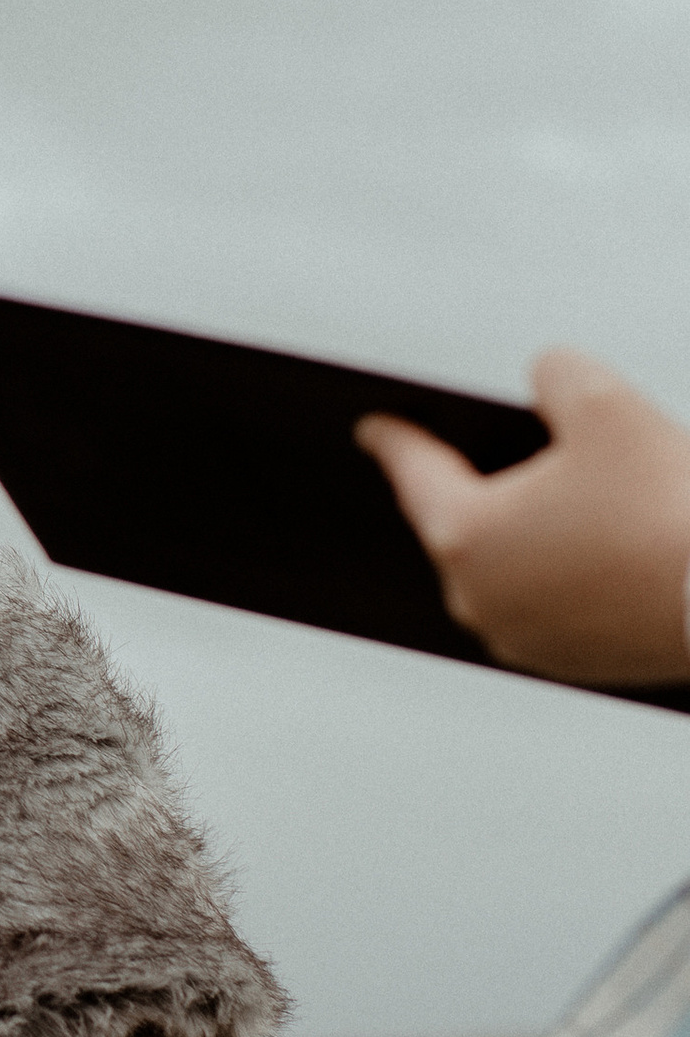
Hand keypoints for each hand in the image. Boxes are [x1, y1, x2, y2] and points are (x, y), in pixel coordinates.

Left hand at [358, 351, 689, 684]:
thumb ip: (552, 373)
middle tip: (544, 456)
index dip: (396, 438)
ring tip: (597, 500)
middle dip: (495, 485)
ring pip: (513, 565)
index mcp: (465, 536)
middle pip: (466, 521)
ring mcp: (524, 638)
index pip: (413, 470)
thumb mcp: (602, 400)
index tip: (377, 429)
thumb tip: (547, 382)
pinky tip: (618, 544)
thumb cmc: (672, 514)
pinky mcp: (572, 663)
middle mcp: (481, 599)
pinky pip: (554, 602)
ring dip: (537, 533)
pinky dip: (573, 572)